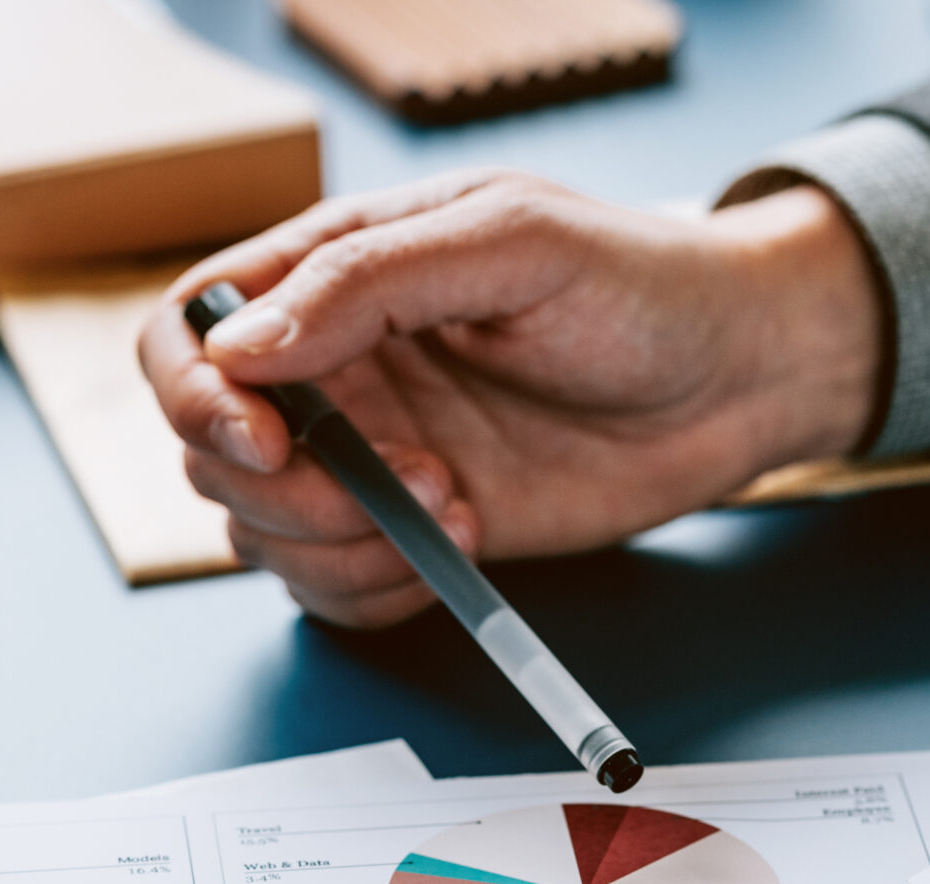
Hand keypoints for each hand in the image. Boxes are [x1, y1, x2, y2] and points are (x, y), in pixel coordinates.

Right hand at [140, 171, 881, 625]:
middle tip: (400, 485)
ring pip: (259, 534)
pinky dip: (371, 593)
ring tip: (456, 508)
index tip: (269, 439)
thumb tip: (242, 348)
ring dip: (340, 547)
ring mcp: (366, 457)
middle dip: (288, 492)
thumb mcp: (512, 244)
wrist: (740, 380)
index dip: (197, 395)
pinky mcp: (412, 533)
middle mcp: (330, 369)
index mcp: (333, 271)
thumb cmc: (643, 286)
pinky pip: (328, 589)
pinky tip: (454, 554)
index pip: (189, 331)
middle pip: (210, 452)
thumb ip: (369, 282)